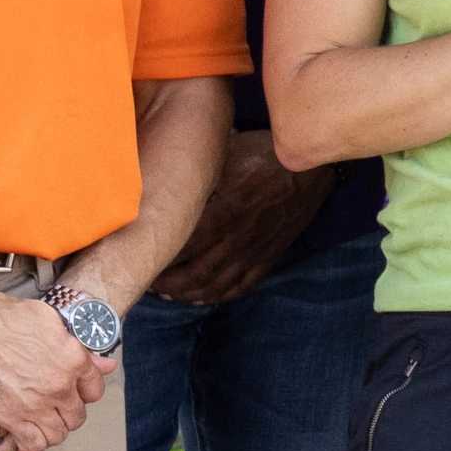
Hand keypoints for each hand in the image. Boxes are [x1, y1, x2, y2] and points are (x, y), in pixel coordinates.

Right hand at [0, 287, 104, 450]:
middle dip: (67, 415)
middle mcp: (60, 386)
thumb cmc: (6, 318)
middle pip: (76, 417)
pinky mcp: (10, 416)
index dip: (84, 393)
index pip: (95, 390)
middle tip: (54, 410)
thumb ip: (78, 344)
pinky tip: (26, 438)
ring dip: (51, 432)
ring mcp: (36, 404)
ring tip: (41, 425)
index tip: (74, 394)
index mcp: (73, 360)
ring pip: (57, 434)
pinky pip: (32, 444)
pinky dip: (32, 445)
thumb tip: (106, 363)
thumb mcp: (52, 320)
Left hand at [152, 130, 331, 309]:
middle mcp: (236, 239)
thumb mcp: (226, 154)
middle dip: (166, 284)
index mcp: (223, 213)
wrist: (310, 169)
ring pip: (215, 286)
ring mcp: (254, 252)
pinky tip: (203, 297)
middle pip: (193, 274)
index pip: (182, 246)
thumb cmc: (265, 155)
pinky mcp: (268, 257)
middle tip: (147, 280)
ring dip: (188, 295)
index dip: (158, 256)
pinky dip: (219, 296)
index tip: (140, 255)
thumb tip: (164, 171)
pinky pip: (241, 286)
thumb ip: (197, 171)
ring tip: (168, 294)